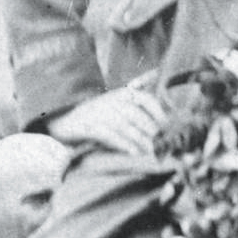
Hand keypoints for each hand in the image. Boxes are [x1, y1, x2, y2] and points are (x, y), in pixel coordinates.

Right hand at [53, 84, 168, 159]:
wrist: (71, 120)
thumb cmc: (101, 112)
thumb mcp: (119, 99)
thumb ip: (139, 94)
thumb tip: (159, 86)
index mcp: (122, 93)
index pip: (146, 99)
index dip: (158, 112)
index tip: (167, 124)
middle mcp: (113, 101)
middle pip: (137, 116)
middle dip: (150, 130)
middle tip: (160, 142)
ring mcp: (101, 114)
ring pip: (126, 127)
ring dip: (140, 140)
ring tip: (150, 150)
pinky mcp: (91, 127)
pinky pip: (111, 136)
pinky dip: (124, 145)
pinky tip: (134, 152)